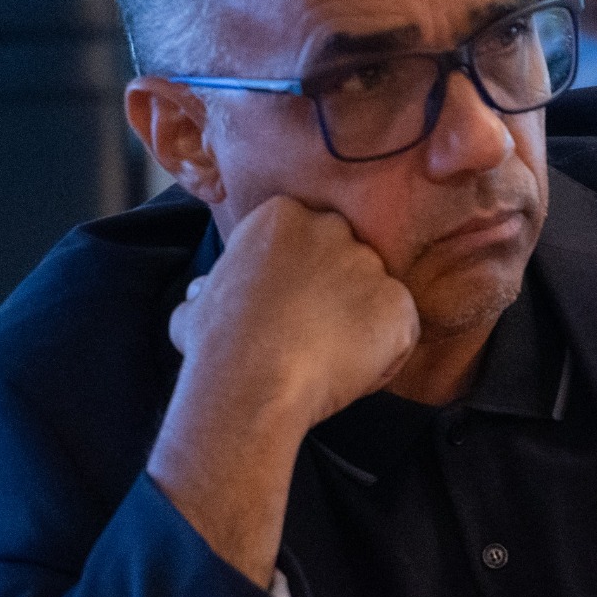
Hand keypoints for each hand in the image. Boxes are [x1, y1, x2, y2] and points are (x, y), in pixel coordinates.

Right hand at [168, 195, 418, 428]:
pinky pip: (401, 328)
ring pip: (376, 292)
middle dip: (337, 288)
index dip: (300, 273)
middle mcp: (332, 228)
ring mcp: (370, 264)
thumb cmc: (218, 345)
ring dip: (361, 322)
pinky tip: (352, 371)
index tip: (287, 304)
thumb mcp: (195, 306)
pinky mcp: (398, 303)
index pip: (307, 236)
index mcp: (282, 215)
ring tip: (330, 358)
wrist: (252, 381)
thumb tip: (200, 295)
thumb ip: (207, 292)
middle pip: (346, 256)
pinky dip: (386, 352)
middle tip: (314, 330)